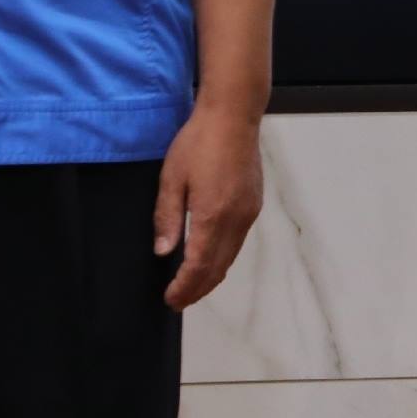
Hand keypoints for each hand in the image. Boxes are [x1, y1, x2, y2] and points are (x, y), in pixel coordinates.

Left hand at [156, 107, 265, 309]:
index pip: (198, 266)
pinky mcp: (253, 205)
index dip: (184, 287)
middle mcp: (235, 220)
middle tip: (178, 301)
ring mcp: (248, 213)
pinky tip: (210, 258)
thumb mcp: (171, 178)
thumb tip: (163, 251)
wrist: (233, 116)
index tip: (170, 299)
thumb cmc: (198, 142)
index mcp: (212, 216)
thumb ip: (167, 217)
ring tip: (192, 287)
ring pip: (230, 258)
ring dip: (211, 277)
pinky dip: (223, 259)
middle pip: (217, 268)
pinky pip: (237, 242)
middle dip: (197, 290)